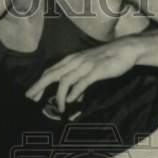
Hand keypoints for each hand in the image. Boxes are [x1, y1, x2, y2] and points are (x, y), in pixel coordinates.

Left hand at [25, 38, 141, 113]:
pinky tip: (72, 101)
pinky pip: (82, 82)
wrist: (126, 49)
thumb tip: (73, 98)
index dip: (39, 83)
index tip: (31, 95)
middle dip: (39, 87)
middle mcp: (75, 61)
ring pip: (65, 80)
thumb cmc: (107, 60)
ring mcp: (85, 65)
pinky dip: (75, 92)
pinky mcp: (96, 70)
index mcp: (71, 60)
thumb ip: (79, 82)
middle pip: (52, 74)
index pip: (50, 71)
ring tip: (59, 108)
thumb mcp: (89, 70)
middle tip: (31, 98)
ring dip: (60, 96)